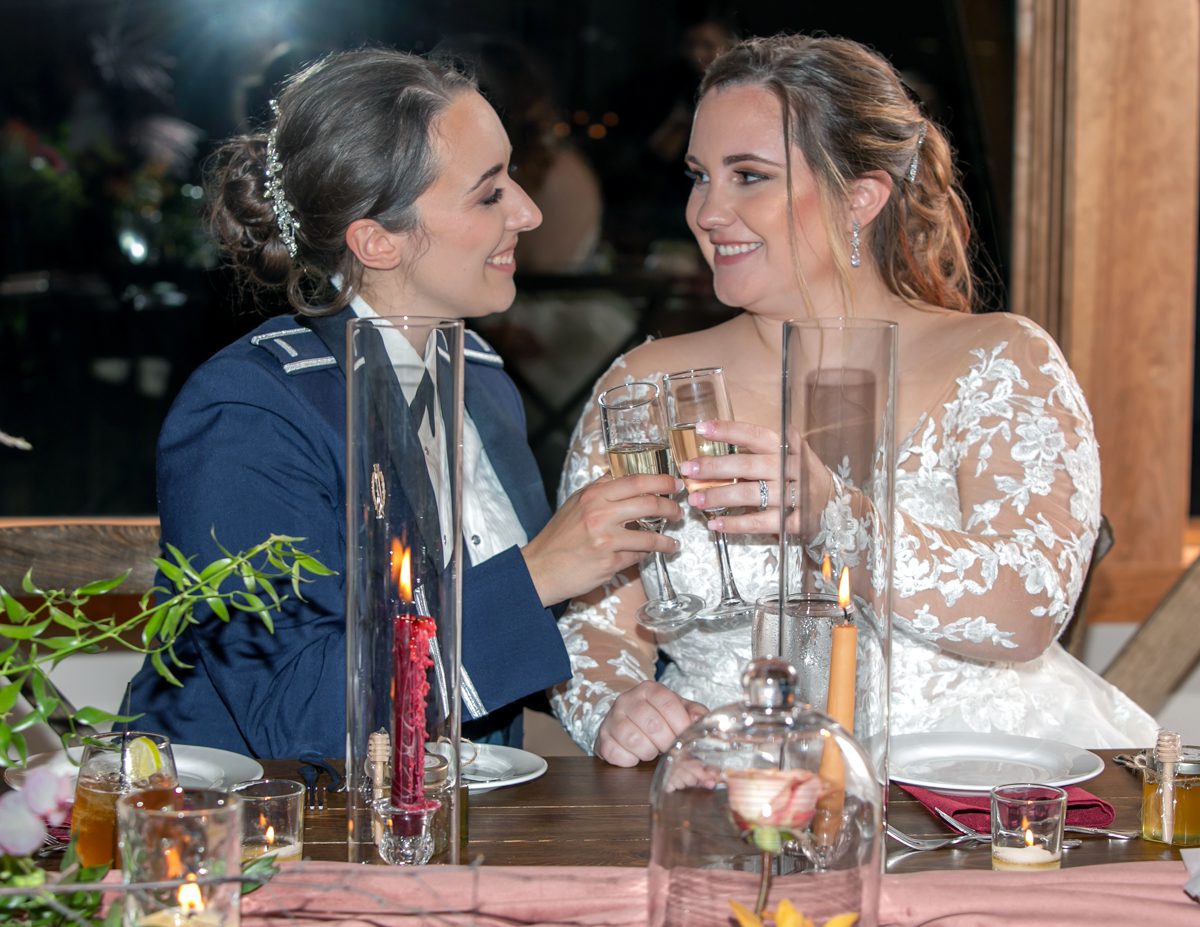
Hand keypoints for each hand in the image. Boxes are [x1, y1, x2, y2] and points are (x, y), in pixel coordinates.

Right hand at [522, 474, 682, 606]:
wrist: (540, 568)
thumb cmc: (558, 537)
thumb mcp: (574, 504)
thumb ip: (598, 490)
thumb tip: (620, 477)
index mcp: (593, 496)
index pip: (635, 481)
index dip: (660, 481)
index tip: (674, 484)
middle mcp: (599, 514)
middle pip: (648, 504)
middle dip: (670, 507)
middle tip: (678, 511)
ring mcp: (605, 539)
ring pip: (649, 535)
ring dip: (666, 539)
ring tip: (672, 541)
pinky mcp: (609, 562)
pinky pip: (638, 556)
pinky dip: (648, 554)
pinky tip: (653, 554)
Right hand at [595, 681, 706, 765]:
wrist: (627, 723)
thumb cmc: (657, 718)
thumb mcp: (678, 710)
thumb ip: (694, 712)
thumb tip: (699, 720)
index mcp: (648, 689)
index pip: (667, 703)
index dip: (680, 724)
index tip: (685, 736)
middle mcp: (627, 700)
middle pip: (652, 724)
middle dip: (666, 742)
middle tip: (669, 747)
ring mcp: (611, 719)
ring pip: (634, 740)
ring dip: (649, 752)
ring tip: (653, 750)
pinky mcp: (602, 739)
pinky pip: (617, 754)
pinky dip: (631, 760)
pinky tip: (636, 755)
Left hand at [678, 420, 831, 535]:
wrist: (837, 503)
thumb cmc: (800, 475)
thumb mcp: (787, 454)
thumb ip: (757, 450)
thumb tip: (713, 448)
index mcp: (787, 446)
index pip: (754, 434)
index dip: (727, 430)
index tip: (701, 428)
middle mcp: (790, 468)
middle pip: (748, 465)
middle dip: (715, 468)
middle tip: (688, 469)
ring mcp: (795, 495)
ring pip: (751, 494)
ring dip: (719, 497)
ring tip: (695, 499)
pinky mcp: (795, 521)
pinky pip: (761, 522)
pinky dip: (736, 524)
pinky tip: (716, 523)